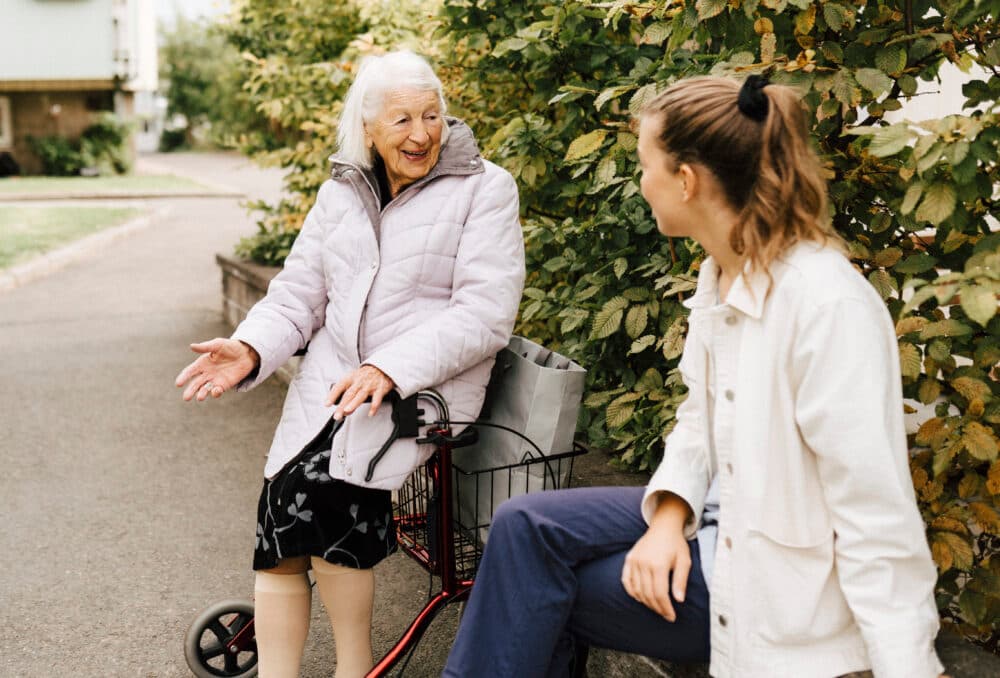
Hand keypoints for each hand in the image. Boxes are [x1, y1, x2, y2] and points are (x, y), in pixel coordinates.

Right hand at [175, 338, 258, 400]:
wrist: (246, 353)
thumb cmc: (230, 347)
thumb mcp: (218, 344)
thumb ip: (205, 347)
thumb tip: (191, 346)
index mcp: (202, 363)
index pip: (190, 371)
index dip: (183, 377)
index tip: (178, 384)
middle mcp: (206, 373)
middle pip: (195, 383)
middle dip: (190, 390)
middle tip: (186, 398)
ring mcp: (215, 380)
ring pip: (204, 389)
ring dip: (201, 394)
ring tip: (199, 397)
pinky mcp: (224, 385)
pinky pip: (217, 391)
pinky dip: (215, 392)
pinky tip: (215, 391)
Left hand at [325, 365, 395, 419]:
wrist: (382, 368)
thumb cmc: (366, 375)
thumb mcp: (353, 377)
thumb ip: (346, 390)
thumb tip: (337, 404)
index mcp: (351, 378)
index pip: (339, 386)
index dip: (332, 395)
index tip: (327, 404)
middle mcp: (359, 381)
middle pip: (349, 394)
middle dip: (342, 405)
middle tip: (337, 415)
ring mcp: (370, 386)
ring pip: (360, 395)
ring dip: (353, 404)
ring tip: (347, 411)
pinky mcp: (380, 389)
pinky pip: (377, 399)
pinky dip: (374, 407)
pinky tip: (370, 413)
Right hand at [621, 493, 691, 621]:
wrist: (664, 527)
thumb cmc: (676, 545)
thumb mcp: (685, 561)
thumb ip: (681, 581)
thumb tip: (679, 600)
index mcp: (658, 565)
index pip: (659, 594)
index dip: (665, 608)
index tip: (671, 617)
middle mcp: (644, 563)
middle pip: (648, 594)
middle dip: (657, 608)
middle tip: (665, 614)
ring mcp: (634, 561)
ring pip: (637, 590)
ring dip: (646, 602)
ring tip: (656, 607)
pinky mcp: (629, 559)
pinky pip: (626, 581)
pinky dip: (632, 592)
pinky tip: (641, 598)